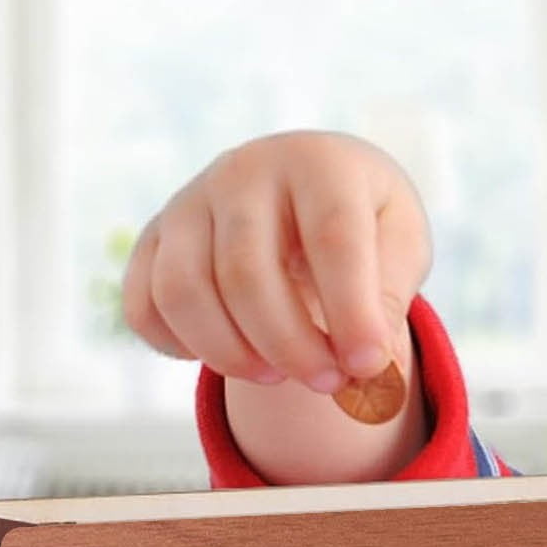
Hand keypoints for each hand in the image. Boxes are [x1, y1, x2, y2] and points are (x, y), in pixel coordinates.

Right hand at [122, 130, 431, 391]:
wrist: (312, 189)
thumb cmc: (367, 223)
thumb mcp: (402, 242)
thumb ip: (392, 293)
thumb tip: (367, 357)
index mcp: (320, 164)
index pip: (332, 240)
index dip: (350, 312)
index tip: (367, 365)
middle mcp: (245, 171)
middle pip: (248, 274)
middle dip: (290, 347)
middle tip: (328, 383)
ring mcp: (190, 202)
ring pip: (184, 291)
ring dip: (230, 354)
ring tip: (276, 375)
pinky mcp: (154, 237)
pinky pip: (144, 305)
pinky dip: (179, 348)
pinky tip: (231, 356)